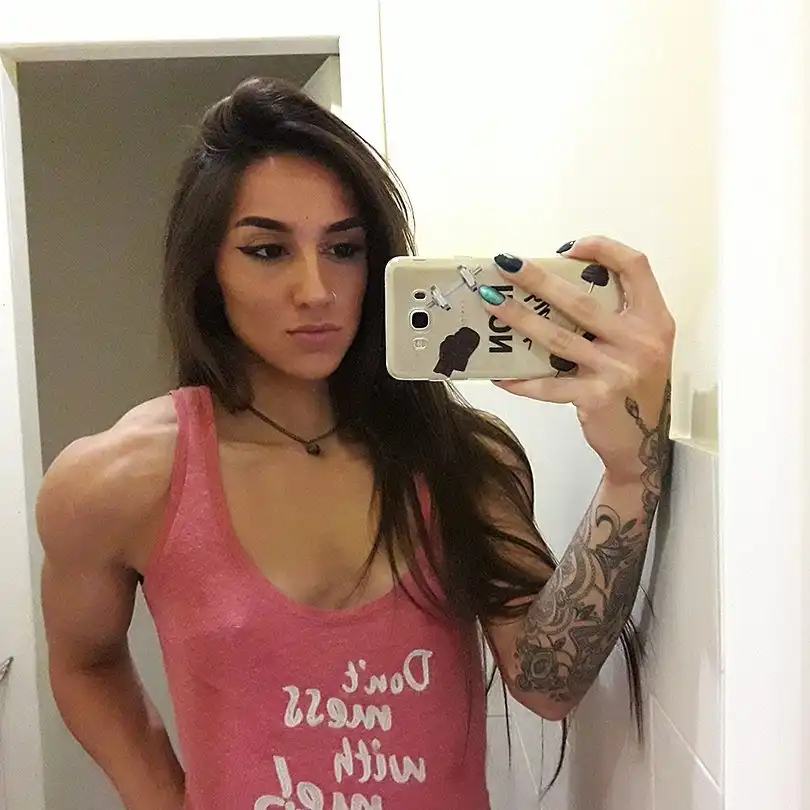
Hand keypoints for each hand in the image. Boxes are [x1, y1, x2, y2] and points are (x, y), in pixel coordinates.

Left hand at [478, 236, 674, 484]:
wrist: (644, 443)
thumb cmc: (635, 387)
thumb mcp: (641, 344)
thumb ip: (616, 317)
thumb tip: (556, 286)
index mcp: (654, 319)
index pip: (636, 266)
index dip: (603, 248)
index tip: (568, 248)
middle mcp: (640, 341)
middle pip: (582, 300)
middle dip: (538, 279)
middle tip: (506, 264)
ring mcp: (617, 370)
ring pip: (557, 337)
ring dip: (520, 318)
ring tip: (491, 304)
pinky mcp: (595, 398)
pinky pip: (548, 385)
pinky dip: (520, 380)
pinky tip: (498, 374)